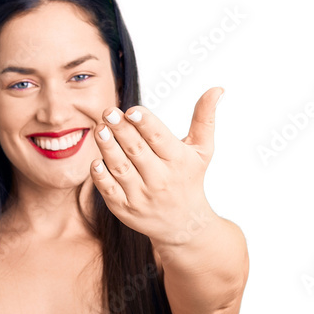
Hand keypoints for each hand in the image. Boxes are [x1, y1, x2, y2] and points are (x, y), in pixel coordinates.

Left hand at [90, 87, 223, 246]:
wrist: (183, 225)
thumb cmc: (190, 179)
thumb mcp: (202, 150)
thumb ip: (204, 118)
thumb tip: (217, 88)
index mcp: (178, 161)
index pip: (159, 139)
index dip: (145, 124)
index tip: (131, 110)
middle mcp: (160, 180)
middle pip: (137, 151)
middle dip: (121, 130)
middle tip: (107, 112)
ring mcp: (141, 196)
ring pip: (121, 169)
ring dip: (108, 149)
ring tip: (99, 130)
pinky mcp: (126, 210)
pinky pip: (110, 191)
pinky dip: (102, 177)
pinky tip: (96, 162)